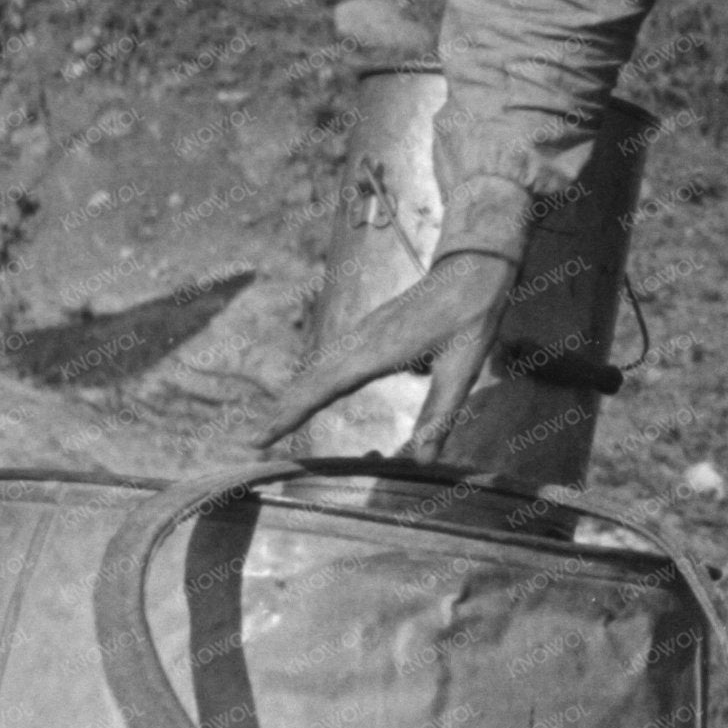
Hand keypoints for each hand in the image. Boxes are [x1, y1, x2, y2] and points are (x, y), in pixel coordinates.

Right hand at [248, 252, 517, 458]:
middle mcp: (362, 338)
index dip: (290, 414)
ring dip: (294, 394)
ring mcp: (364, 330)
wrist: (475, 265)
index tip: (261, 437)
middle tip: (252, 441)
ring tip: (271, 423)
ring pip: (319, 365)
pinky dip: (313, 377)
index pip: (324, 388)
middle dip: (282, 409)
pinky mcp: (371, 328)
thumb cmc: (471, 315)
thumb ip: (440, 415)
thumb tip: (422, 462)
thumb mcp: (462, 369)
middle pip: (311, 378)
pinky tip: (310, 390)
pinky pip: (332, 356)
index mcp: (378, 349)